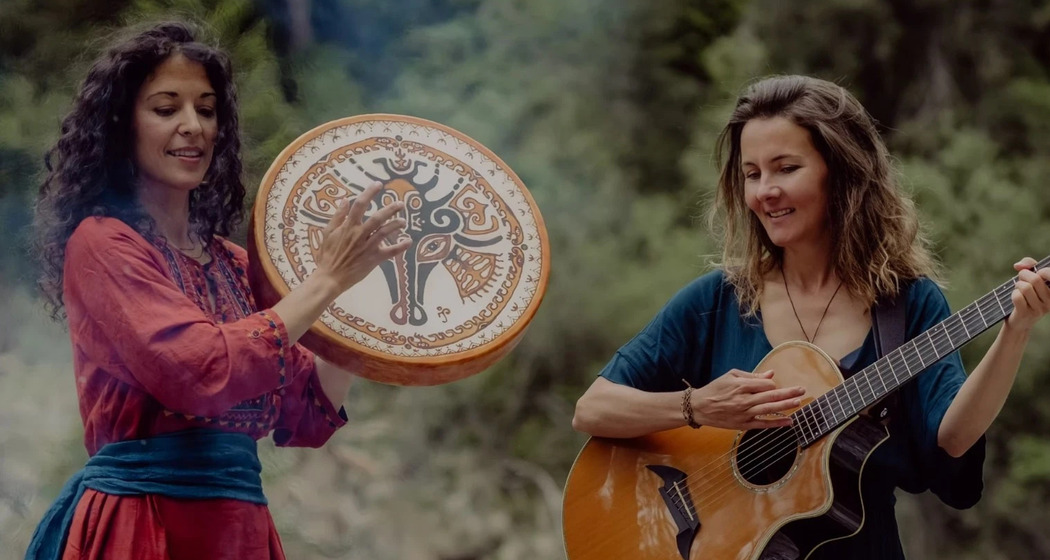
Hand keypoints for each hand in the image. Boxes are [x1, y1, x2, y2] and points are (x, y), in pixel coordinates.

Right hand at [313, 181, 410, 292]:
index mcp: (348, 226)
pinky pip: (390, 252)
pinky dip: (400, 246)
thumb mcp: (328, 233)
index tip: (378, 184)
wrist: (330, 278)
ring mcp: (367, 247)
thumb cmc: (327, 255)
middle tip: (400, 203)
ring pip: (384, 232)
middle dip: (390, 209)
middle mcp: (359, 234)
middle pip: (377, 217)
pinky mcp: (373, 259)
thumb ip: (338, 216)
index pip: (360, 204)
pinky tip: (408, 241)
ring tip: (403, 221)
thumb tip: (345, 200)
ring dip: (396, 225)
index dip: (369, 192)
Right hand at [690, 369, 804, 429]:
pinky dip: (777, 423)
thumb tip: (771, 374)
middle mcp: (745, 399)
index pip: (766, 384)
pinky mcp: (743, 424)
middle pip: (772, 395)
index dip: (771, 384)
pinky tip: (788, 421)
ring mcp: (745, 413)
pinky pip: (763, 424)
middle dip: (789, 392)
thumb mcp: (731, 376)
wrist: (700, 407)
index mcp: (741, 385)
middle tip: (802, 390)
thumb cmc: (715, 389)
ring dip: (786, 406)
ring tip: (798, 402)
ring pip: (770, 409)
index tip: (771, 385)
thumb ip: (752, 376)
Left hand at [1005, 257, 1049, 331]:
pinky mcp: (1026, 314)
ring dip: (1017, 285)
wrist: (1018, 321)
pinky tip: (1015, 297)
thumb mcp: (1031, 278)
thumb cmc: (1026, 296)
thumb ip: (1029, 265)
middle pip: (1036, 279)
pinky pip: (1017, 297)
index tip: (1037, 272)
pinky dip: (1013, 294)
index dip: (1042, 270)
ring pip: (1025, 287)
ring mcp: (1039, 309)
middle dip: (1024, 275)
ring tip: (1018, 289)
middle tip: (1021, 279)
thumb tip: (1019, 266)